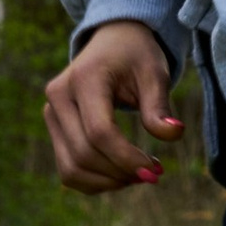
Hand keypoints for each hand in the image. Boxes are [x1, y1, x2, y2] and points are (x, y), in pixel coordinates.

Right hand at [44, 20, 181, 193]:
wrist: (112, 42)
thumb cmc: (136, 56)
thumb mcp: (154, 73)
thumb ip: (159, 106)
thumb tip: (173, 135)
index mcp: (84, 79)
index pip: (100, 132)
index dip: (127, 158)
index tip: (156, 171)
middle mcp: (59, 97)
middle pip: (84, 154)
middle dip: (121, 173)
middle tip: (153, 174)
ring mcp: (51, 114)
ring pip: (71, 169)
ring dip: (107, 183)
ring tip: (138, 175)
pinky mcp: (54, 129)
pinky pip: (68, 170)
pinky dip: (95, 182)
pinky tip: (121, 175)